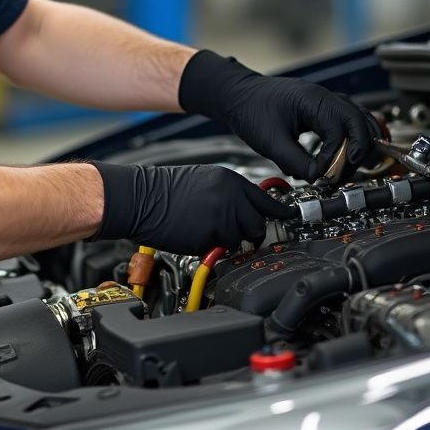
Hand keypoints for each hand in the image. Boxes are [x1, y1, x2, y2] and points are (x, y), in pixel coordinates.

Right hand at [89, 162, 291, 252]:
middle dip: (248, 231)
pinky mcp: (212, 234)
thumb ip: (230, 195)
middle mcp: (231, 195)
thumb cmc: (163, 191)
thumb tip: (249, 212)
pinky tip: (195, 235)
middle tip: (229, 231)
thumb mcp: (204, 181)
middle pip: (259, 224)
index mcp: (230, 179)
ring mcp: (223, 215)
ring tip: (205, 229)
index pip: (267, 200)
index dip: (279, 214)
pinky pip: (222, 249)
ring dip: (228, 241)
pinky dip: (212, 248)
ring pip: (242, 240)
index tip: (290, 220)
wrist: (139, 198)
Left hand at [178, 50, 378, 180]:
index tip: (321, 176)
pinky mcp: (323, 108)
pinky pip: (349, 121)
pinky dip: (352, 138)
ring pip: (360, 121)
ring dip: (357, 146)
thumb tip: (318, 178)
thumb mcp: (270, 142)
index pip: (340, 133)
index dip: (335, 158)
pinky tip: (343, 156)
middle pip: (360, 125)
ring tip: (344, 169)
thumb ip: (296, 162)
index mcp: (314, 101)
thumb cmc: (251, 112)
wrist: (236, 94)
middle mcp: (326, 97)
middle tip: (339, 176)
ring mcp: (326, 100)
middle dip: (355, 154)